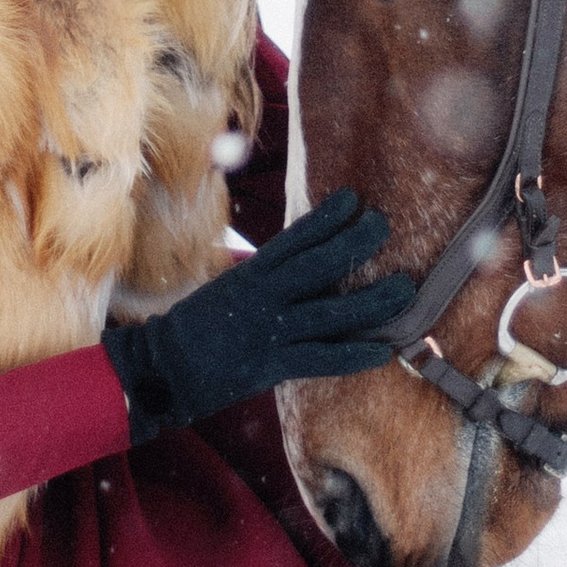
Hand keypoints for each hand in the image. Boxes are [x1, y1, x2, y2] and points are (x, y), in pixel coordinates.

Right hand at [103, 190, 398, 439]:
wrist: (161, 368)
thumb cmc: (196, 328)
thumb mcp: (227, 288)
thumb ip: (261, 275)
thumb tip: (292, 261)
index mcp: (252, 273)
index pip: (295, 237)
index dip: (327, 217)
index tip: (353, 198)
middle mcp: (263, 295)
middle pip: (319, 263)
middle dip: (356, 242)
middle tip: (384, 225)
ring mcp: (269, 330)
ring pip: (331, 311)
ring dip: (372, 300)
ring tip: (405, 288)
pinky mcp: (272, 364)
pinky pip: (321, 358)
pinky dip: (354, 355)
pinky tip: (384, 351)